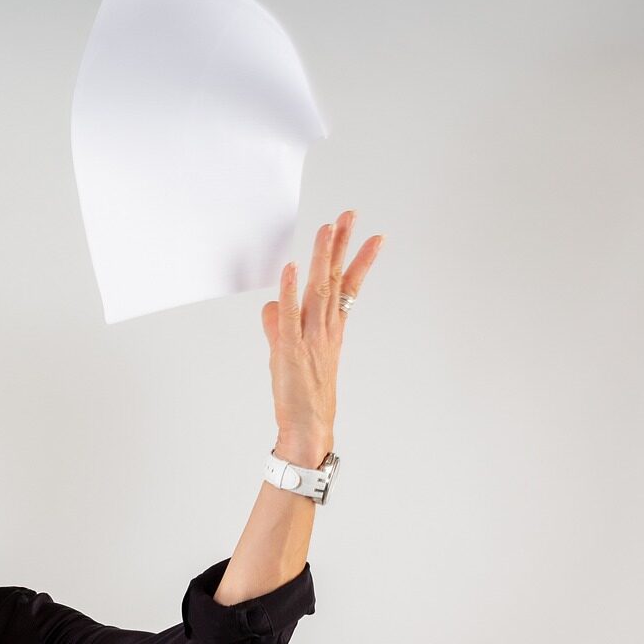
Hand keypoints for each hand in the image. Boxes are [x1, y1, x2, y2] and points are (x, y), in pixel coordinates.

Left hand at [260, 209, 382, 461]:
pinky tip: (292, 269)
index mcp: (330, 330)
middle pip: (334, 280)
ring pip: (318, 291)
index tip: (373, 236)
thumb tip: (271, 307)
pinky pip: (291, 316)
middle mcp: (324, 329)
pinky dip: (291, 292)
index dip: (358, 260)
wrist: (307, 428)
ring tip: (328, 228)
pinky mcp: (290, 350)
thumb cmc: (302, 395)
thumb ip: (279, 327)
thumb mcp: (288, 354)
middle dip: (341, 246)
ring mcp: (310, 338)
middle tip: (350, 215)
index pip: (347, 288)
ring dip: (322, 259)